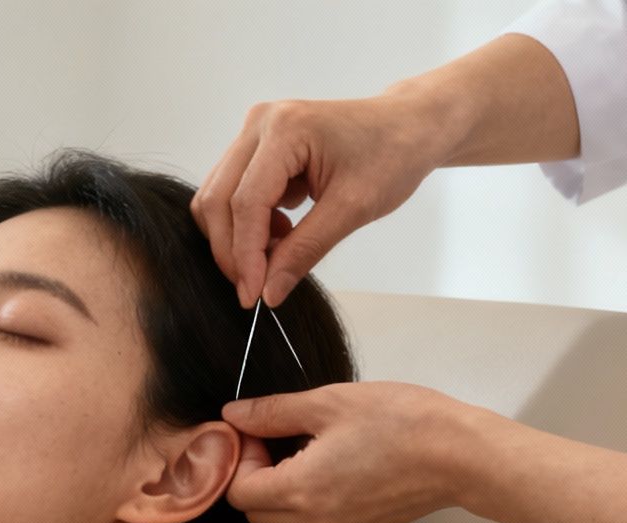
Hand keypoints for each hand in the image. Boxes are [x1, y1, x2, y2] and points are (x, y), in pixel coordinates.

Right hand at [191, 92, 445, 307]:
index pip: (245, 202)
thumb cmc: (392, 154)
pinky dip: (248, 223)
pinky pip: (233, 192)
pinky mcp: (257, 146)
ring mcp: (255, 132)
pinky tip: (282, 232)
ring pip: (218, 197)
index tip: (252, 295)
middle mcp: (260, 124)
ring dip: (238, 237)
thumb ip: (305, 251)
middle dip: (232, 250)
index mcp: (285, 129)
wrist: (409, 126)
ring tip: (277, 252)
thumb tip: (269, 292)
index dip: (244, 254)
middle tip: (256, 286)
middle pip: (218, 199)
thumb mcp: (352, 209)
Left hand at [222, 381, 474, 522]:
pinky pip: (313, 520)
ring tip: (311, 446)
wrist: (463, 455)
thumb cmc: (403, 423)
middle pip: (254, 511)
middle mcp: (315, 522)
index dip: (242, 458)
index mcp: (302, 492)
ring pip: (283, 518)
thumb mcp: (328, 404)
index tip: (262, 431)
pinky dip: (308, 496)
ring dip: (281, 486)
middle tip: (280, 438)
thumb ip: (272, 412)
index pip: (238, 491)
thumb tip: (234, 415)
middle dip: (255, 476)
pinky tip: (334, 462)